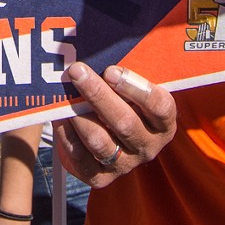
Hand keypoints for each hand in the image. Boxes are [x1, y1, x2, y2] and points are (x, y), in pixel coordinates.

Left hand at [54, 63, 175, 188]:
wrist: (107, 136)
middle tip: (77, 71)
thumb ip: (126, 74)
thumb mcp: (132, 89)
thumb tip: (104, 46)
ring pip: (101, 142)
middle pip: (125, 123)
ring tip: (65, 96)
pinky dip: (68, 137)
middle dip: (98, 94)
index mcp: (164, 123)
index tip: (111, 70)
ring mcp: (125, 165)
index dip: (135, 88)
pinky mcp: (101, 178)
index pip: (159, 107)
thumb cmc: (122, 102)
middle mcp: (148, 147)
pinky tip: (60, 118)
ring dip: (80, 116)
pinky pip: (81, 159)